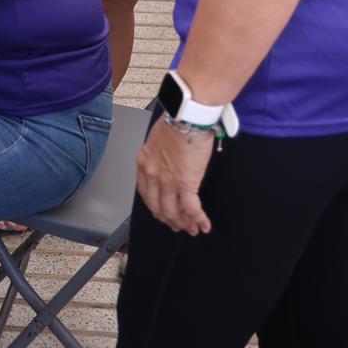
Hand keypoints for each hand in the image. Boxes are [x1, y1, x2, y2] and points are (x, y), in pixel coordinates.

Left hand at [135, 114, 215, 235]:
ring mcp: (168, 181)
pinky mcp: (186, 183)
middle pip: (158, 207)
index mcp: (144, 162)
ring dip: (183, 223)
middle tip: (177, 225)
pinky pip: (191, 208)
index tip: (161, 212)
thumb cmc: (176, 121)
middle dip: (168, 219)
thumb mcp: (158, 138)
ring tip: (191, 229)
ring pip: (173, 212)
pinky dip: (198, 219)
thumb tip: (168, 159)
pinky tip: (204, 225)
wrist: (186, 118)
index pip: (146, 193)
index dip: (155, 206)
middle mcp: (152, 175)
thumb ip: (159, 153)